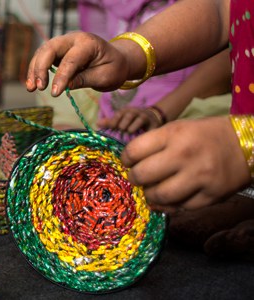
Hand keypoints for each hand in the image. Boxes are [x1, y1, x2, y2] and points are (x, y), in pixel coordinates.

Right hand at [26, 31, 129, 95]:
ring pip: (43, 52)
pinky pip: (44, 58)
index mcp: (88, 43)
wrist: (116, 60)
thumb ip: (84, 79)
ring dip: (35, 69)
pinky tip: (33, 83)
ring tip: (31, 88)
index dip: (61, 76)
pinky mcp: (60, 52)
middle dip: (41, 67)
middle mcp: (74, 39)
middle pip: (50, 48)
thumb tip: (65, 86)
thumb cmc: (113, 68)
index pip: (71, 59)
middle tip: (39, 87)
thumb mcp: (104, 77)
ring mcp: (65, 43)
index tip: (55, 93)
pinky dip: (37, 70)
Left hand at [97, 107, 161, 133]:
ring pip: (140, 119)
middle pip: (129, 115)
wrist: (152, 117)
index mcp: (125, 111)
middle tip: (121, 129)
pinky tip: (141, 137)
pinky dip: (146, 131)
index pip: (119, 114)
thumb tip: (97, 124)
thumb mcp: (121, 119)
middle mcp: (135, 112)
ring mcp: (145, 117)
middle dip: (124, 122)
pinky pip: (150, 127)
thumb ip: (110, 122)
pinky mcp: (154, 123)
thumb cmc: (132, 120)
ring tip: (129, 131)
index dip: (114, 120)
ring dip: (134, 126)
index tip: (111, 127)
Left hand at [121, 116, 250, 211]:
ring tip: (151, 190)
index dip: (126, 159)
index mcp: (174, 134)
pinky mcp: (211, 196)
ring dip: (149, 195)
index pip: (134, 151)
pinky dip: (168, 206)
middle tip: (137, 178)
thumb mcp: (178, 128)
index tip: (128, 162)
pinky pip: (179, 208)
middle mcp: (184, 155)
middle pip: (142, 175)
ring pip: (159, 196)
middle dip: (134, 179)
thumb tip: (132, 161)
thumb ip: (154, 143)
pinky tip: (168, 199)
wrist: (245, 144)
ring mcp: (199, 177)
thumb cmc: (205, 134)